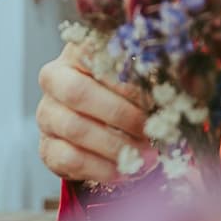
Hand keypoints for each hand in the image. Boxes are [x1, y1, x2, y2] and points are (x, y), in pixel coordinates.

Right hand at [37, 41, 155, 183]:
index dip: (127, 78)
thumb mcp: (134, 73)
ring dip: (116, 145)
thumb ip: (148, 74)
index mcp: (78, 50)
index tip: (156, 95)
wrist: (97, 117)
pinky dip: (102, 168)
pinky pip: (70, 159)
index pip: (96, 57)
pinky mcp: (46, 147)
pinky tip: (127, 170)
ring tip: (147, 155)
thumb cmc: (122, 87)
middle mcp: (55, 78)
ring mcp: (47, 114)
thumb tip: (174, 87)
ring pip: (75, 128)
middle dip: (121, 114)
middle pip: (79, 93)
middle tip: (152, 128)